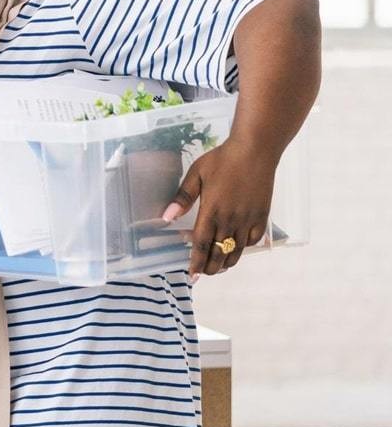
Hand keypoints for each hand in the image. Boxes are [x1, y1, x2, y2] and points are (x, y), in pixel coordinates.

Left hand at [162, 138, 277, 278]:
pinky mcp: (262, 217)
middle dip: (211, 268)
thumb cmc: (222, 160)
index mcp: (211, 211)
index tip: (191, 275)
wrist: (255, 151)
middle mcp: (230, 220)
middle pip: (220, 253)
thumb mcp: (196, 174)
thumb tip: (166, 217)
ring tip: (218, 267)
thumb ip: (182, 198)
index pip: (201, 244)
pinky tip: (236, 248)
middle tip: (203, 274)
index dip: (196, 262)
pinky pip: (252, 240)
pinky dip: (243, 248)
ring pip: (237, 250)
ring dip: (227, 262)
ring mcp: (248, 220)